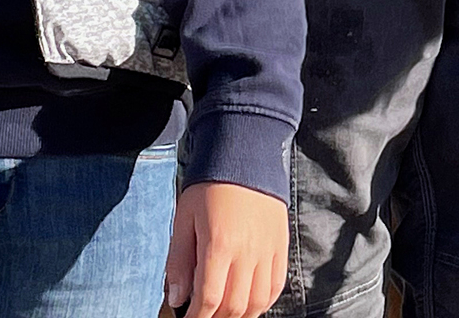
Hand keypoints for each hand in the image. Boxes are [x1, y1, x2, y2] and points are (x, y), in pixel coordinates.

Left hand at [165, 180, 288, 317]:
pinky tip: (248, 304)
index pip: (208, 300)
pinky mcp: (281, 247)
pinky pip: (276, 286)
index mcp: (219, 245)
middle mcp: (247, 252)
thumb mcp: (184, 219)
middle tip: (203, 316)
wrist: (247, 156)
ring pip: (257, 302)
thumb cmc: (210, 187)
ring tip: (224, 314)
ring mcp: (268, 251)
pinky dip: (262, 302)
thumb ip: (178, 261)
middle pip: (234, 307)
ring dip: (239, 315)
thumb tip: (177, 298)